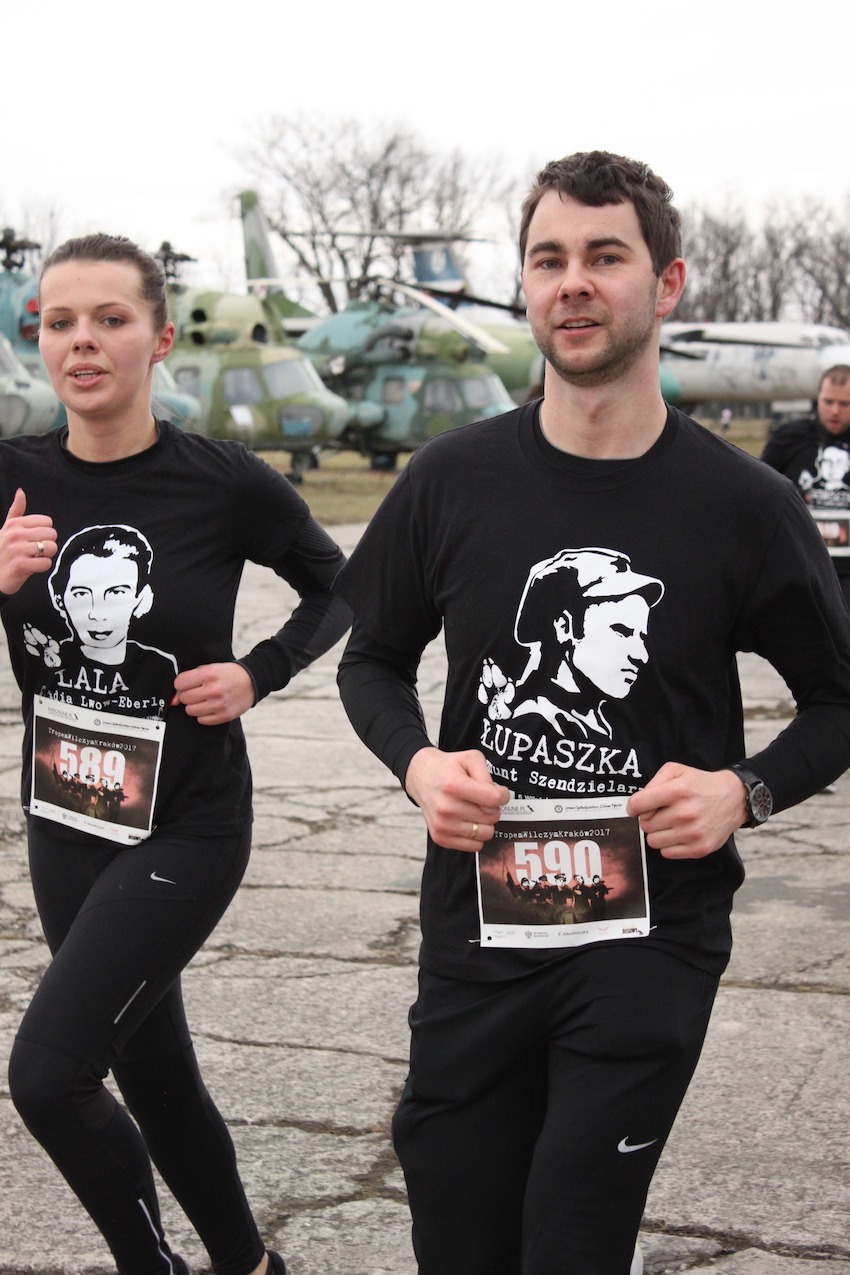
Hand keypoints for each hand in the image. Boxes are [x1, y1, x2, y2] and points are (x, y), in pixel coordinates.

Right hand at [0, 489, 56, 594]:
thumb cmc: (3, 551)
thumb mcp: (7, 529)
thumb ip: (16, 511)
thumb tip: (21, 492)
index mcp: (14, 524)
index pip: (47, 522)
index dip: (44, 533)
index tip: (32, 540)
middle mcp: (15, 534)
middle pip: (52, 534)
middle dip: (47, 544)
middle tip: (33, 551)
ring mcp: (17, 550)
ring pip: (51, 548)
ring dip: (45, 556)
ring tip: (32, 558)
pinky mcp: (21, 565)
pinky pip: (46, 563)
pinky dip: (42, 567)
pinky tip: (31, 567)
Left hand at [172, 662, 255, 724]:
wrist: (252, 681)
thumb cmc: (227, 674)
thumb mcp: (209, 669)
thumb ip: (190, 681)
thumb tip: (173, 700)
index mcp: (208, 674)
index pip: (180, 683)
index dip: (182, 684)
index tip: (188, 684)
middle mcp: (213, 689)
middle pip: (184, 698)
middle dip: (188, 695)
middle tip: (199, 692)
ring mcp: (219, 704)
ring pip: (190, 711)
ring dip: (195, 706)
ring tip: (205, 700)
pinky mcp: (224, 715)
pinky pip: (202, 720)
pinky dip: (204, 715)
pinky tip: (211, 707)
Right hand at [404, 747, 510, 851]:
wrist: (421, 778)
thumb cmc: (449, 768)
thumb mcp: (471, 758)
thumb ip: (487, 776)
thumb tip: (498, 798)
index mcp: (454, 785)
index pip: (494, 800)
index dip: (503, 795)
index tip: (499, 792)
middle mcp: (446, 808)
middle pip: (492, 817)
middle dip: (492, 808)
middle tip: (480, 799)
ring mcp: (442, 825)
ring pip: (486, 833)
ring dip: (485, 822)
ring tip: (474, 810)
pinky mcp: (441, 838)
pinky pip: (475, 846)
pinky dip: (476, 835)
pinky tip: (467, 821)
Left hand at [626, 761, 746, 858]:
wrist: (733, 799)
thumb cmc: (699, 784)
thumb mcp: (676, 770)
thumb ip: (652, 783)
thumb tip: (637, 805)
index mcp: (678, 791)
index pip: (638, 805)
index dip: (633, 807)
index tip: (637, 808)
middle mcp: (685, 813)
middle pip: (645, 825)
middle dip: (649, 819)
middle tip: (662, 813)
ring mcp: (693, 833)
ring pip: (653, 841)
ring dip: (658, 833)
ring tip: (671, 823)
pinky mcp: (699, 848)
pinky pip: (667, 853)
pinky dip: (669, 845)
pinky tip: (680, 833)